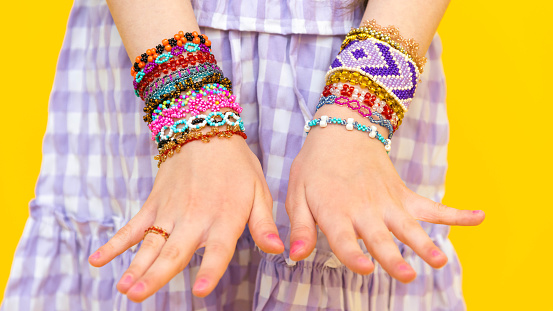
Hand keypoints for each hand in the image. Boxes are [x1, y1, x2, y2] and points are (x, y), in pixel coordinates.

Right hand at [88, 136, 283, 301]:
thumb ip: (264, 224)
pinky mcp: (154, 203)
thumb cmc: (237, 165)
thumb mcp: (259, 191)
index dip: (210, 270)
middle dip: (157, 275)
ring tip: (123, 288)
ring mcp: (171, 210)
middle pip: (175, 250)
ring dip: (135, 266)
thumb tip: (279, 250)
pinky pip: (133, 226)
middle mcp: (195, 217)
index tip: (199, 290)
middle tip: (138, 296)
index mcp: (225, 217)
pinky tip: (97, 260)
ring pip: (151, 242)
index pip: (219, 249)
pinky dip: (115, 243)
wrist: (205, 128)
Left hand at [285, 107, 484, 282]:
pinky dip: (456, 213)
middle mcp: (364, 208)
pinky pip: (432, 206)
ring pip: (408, 225)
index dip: (352, 254)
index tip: (365, 268)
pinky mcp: (403, 195)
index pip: (343, 237)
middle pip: (380, 236)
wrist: (342, 130)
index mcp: (335, 210)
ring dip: (424, 242)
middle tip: (408, 275)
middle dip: (394, 256)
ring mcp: (387, 202)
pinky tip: (479, 218)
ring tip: (439, 260)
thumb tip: (295, 255)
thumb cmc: (315, 167)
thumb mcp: (297, 194)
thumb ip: (300, 226)